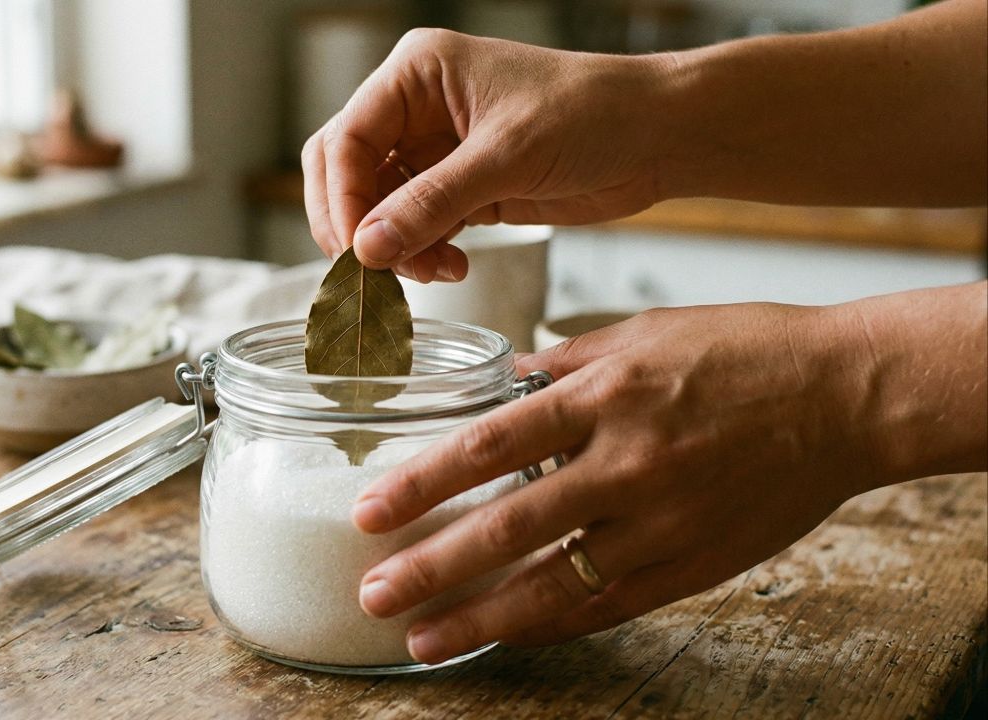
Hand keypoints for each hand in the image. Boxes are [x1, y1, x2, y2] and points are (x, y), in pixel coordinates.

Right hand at [301, 29, 673, 281]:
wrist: (659, 135)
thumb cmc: (595, 112)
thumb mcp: (508, 156)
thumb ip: (432, 203)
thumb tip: (367, 248)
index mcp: (417, 72)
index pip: (346, 138)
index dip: (343, 198)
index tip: (357, 250)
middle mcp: (416, 107)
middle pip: (347, 172)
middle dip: (358, 225)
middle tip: (376, 271)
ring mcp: (436, 150)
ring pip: (377, 207)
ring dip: (395, 247)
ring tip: (432, 271)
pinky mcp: (461, 187)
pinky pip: (415, 226)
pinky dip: (421, 253)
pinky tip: (451, 267)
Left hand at [350, 302, 894, 663]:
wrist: (848, 394)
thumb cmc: (742, 351)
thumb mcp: (642, 333)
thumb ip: (563, 363)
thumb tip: (500, 384)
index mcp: (607, 393)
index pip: (491, 443)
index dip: (424, 482)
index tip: (371, 510)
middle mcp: (628, 462)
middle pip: (509, 525)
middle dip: (432, 567)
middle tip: (374, 593)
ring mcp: (663, 522)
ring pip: (554, 582)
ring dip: (479, 617)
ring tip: (420, 640)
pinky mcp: (694, 564)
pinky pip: (608, 605)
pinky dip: (551, 625)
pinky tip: (503, 635)